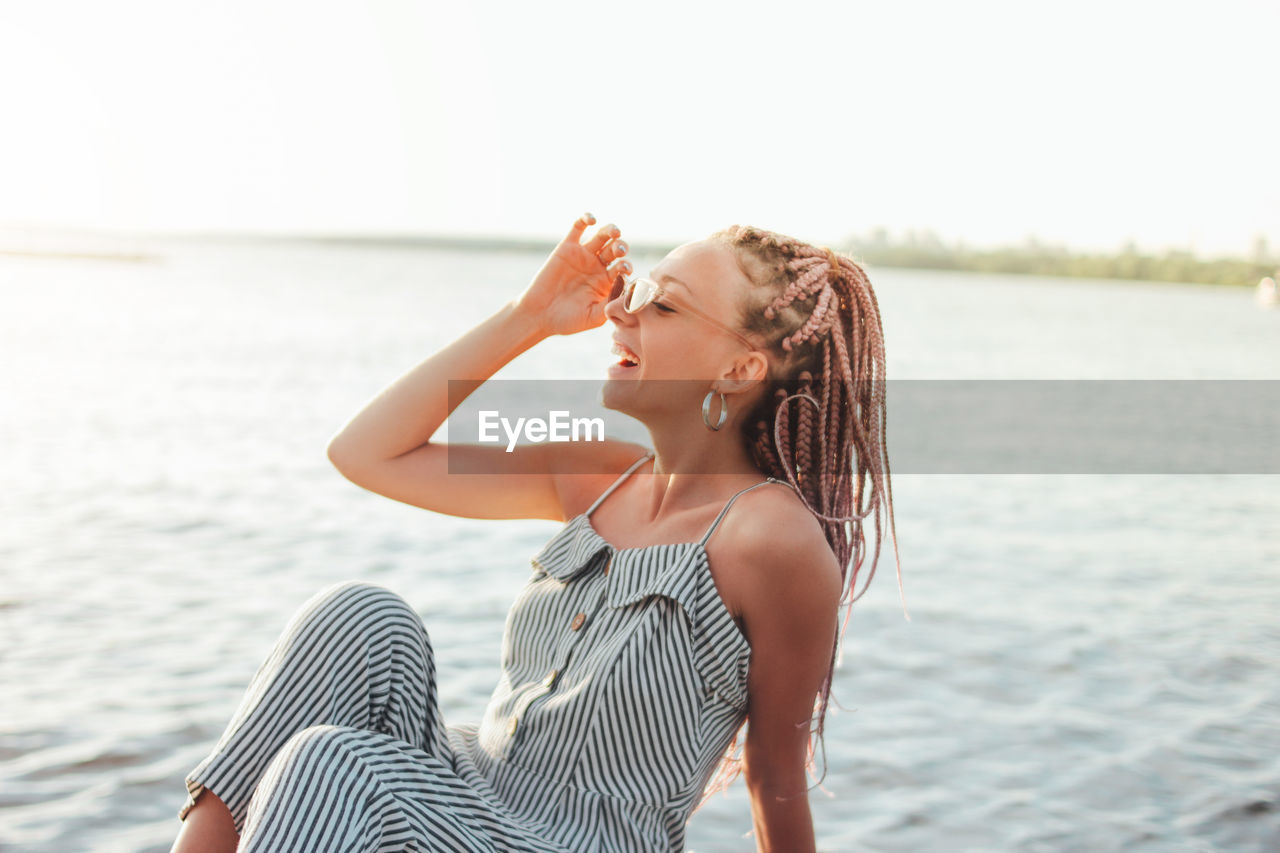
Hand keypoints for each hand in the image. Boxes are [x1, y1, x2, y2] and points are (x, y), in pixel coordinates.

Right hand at [513, 213, 631, 335]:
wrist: (539, 315)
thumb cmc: (567, 320)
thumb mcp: (592, 318)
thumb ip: (608, 305)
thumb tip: (626, 291)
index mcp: (607, 282)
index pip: (623, 268)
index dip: (626, 266)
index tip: (625, 270)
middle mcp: (598, 266)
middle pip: (616, 249)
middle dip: (621, 247)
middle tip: (620, 250)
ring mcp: (583, 255)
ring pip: (602, 236)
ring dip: (610, 231)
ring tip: (614, 232)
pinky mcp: (567, 247)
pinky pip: (578, 228)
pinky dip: (585, 219)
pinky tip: (592, 219)